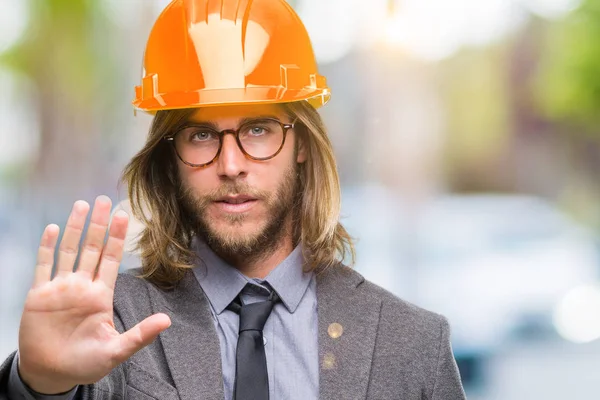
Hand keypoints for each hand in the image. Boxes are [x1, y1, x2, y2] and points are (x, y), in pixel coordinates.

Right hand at [17, 196, 170, 393]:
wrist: (52, 374)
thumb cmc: (86, 364)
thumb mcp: (116, 351)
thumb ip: (140, 335)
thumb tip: (167, 321)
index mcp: (101, 295)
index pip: (111, 259)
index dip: (117, 238)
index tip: (124, 216)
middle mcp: (82, 286)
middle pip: (92, 248)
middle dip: (99, 225)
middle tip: (105, 200)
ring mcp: (60, 288)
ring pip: (68, 250)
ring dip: (75, 228)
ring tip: (83, 205)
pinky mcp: (39, 295)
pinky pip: (43, 266)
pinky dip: (46, 247)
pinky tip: (51, 228)